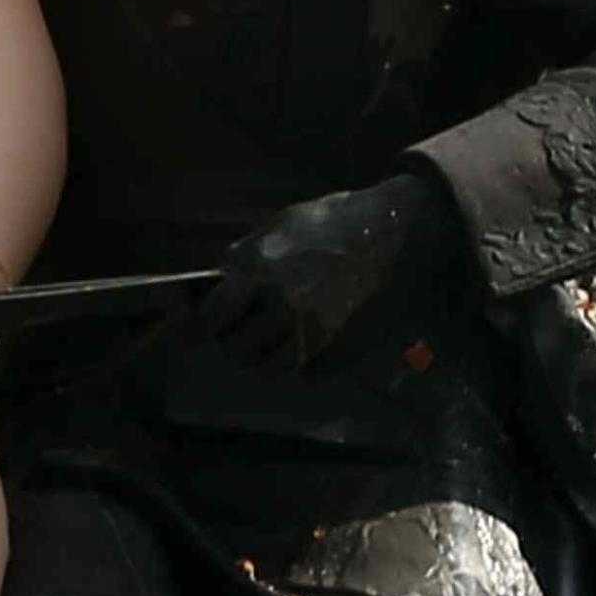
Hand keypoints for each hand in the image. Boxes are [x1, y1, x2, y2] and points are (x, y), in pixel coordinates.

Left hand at [181, 175, 463, 370]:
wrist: (397, 232)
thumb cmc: (335, 222)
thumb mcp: (280, 225)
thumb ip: (245, 256)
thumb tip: (217, 282)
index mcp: (258, 272)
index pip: (209, 319)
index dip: (199, 327)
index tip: (199, 330)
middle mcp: (280, 307)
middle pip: (237, 350)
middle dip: (234, 344)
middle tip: (240, 335)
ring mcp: (311, 333)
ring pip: (271, 369)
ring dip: (266, 359)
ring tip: (273, 343)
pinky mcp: (340, 350)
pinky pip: (307, 373)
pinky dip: (302, 366)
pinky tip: (308, 345)